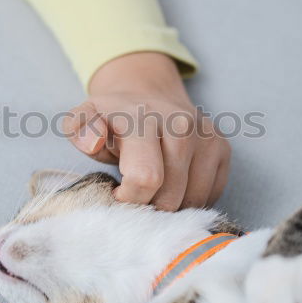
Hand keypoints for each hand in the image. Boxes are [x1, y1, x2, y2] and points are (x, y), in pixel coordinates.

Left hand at [62, 52, 229, 210]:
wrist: (146, 95)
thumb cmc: (112, 119)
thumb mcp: (84, 119)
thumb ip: (79, 130)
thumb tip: (94, 141)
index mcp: (144, 118)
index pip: (146, 179)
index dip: (129, 199)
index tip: (117, 193)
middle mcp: (181, 123)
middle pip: (171, 197)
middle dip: (149, 207)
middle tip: (135, 195)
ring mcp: (206, 136)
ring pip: (194, 201)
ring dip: (171, 207)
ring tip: (153, 190)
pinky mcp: (222, 148)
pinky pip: (210, 195)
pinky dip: (191, 199)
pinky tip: (174, 185)